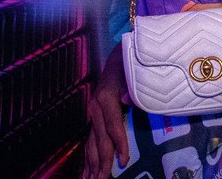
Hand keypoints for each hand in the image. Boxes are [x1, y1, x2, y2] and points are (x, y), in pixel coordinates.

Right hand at [83, 46, 129, 178]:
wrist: (119, 55)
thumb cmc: (130, 65)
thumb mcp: (133, 73)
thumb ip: (131, 88)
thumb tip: (127, 99)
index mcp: (106, 98)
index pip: (113, 126)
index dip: (118, 144)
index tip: (124, 161)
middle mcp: (96, 107)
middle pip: (100, 139)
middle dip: (102, 162)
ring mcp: (93, 112)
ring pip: (92, 142)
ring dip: (92, 164)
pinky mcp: (94, 116)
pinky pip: (91, 139)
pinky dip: (90, 156)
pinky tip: (88, 170)